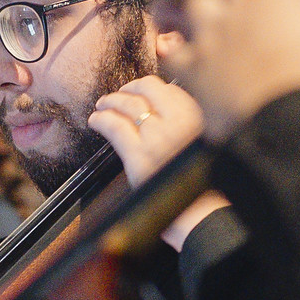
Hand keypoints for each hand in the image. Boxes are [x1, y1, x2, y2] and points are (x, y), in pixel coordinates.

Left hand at [88, 77, 202, 185]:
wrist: (200, 212)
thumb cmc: (201, 185)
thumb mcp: (204, 145)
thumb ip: (187, 127)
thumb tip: (164, 114)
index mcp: (198, 118)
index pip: (171, 90)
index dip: (153, 88)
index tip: (144, 90)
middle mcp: (179, 122)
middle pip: (148, 89)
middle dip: (130, 88)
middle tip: (121, 93)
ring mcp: (157, 137)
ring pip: (128, 105)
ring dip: (112, 101)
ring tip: (103, 105)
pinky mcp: (139, 155)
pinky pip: (115, 127)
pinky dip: (101, 120)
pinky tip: (96, 121)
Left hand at [160, 0, 299, 141]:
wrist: (290, 121)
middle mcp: (253, 2)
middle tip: (266, 16)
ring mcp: (218, 30)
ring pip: (201, 3)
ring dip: (211, 17)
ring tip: (223, 37)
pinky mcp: (196, 63)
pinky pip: (176, 55)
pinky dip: (184, 61)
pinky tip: (194, 69)